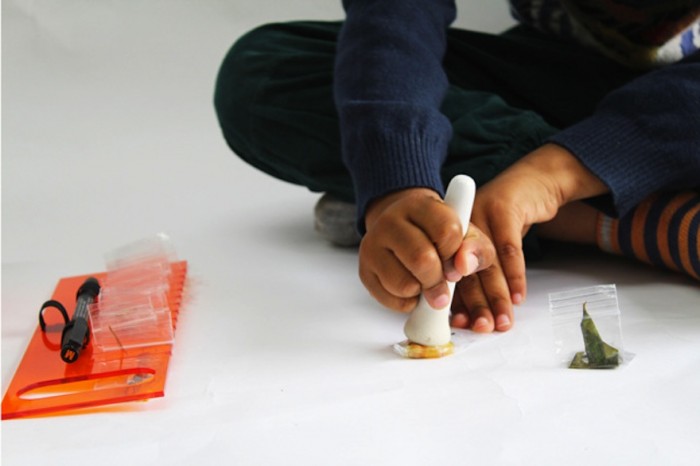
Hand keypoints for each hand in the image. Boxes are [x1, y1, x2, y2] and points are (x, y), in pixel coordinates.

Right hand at [359, 188, 494, 312]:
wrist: (404, 231)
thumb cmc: (438, 235)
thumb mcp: (466, 236)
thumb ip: (476, 249)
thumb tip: (463, 266)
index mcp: (419, 205)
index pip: (446, 231)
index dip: (454, 253)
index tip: (453, 259)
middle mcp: (390, 221)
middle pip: (422, 260)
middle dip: (439, 280)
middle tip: (443, 283)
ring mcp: (372, 245)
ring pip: (405, 284)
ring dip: (422, 292)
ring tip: (424, 281)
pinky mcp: (364, 271)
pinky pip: (392, 299)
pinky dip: (408, 302)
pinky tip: (411, 288)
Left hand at [452, 143, 608, 331]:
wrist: (532, 184)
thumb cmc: (507, 221)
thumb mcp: (489, 247)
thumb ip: (479, 275)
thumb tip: (472, 314)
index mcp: (450, 236)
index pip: (450, 274)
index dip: (457, 301)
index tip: (461, 323)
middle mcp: (460, 226)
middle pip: (466, 271)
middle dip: (476, 304)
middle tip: (483, 327)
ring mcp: (480, 216)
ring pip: (487, 263)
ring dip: (496, 295)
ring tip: (503, 320)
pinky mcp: (504, 208)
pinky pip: (509, 247)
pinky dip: (515, 274)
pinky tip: (518, 296)